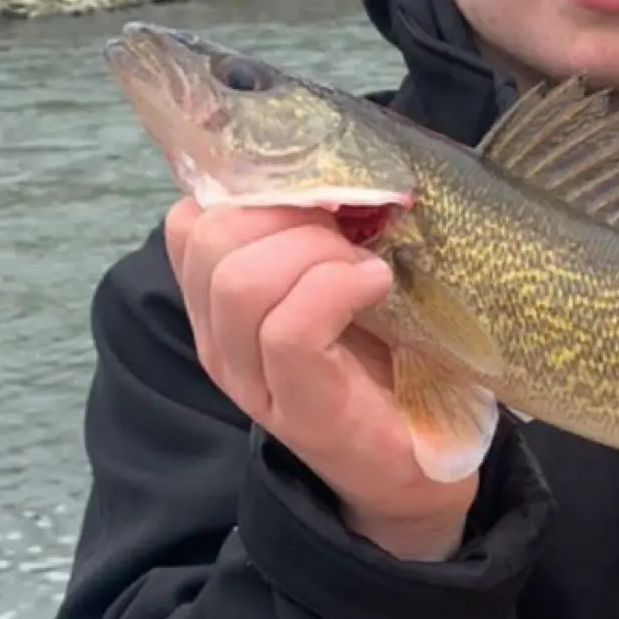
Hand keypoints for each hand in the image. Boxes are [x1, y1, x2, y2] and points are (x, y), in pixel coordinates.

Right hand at [165, 197, 483, 560]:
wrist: (425, 459)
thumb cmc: (390, 351)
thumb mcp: (345, 274)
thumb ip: (322, 227)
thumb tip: (338, 159)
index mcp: (223, 300)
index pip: (193, 218)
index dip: (259, 184)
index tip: (324, 191)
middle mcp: (221, 340)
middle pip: (213, 237)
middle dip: (292, 212)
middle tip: (354, 231)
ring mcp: (253, 379)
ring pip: (243, 280)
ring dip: (319, 251)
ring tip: (370, 267)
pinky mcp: (301, 410)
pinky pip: (291, 329)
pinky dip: (339, 287)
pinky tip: (378, 284)